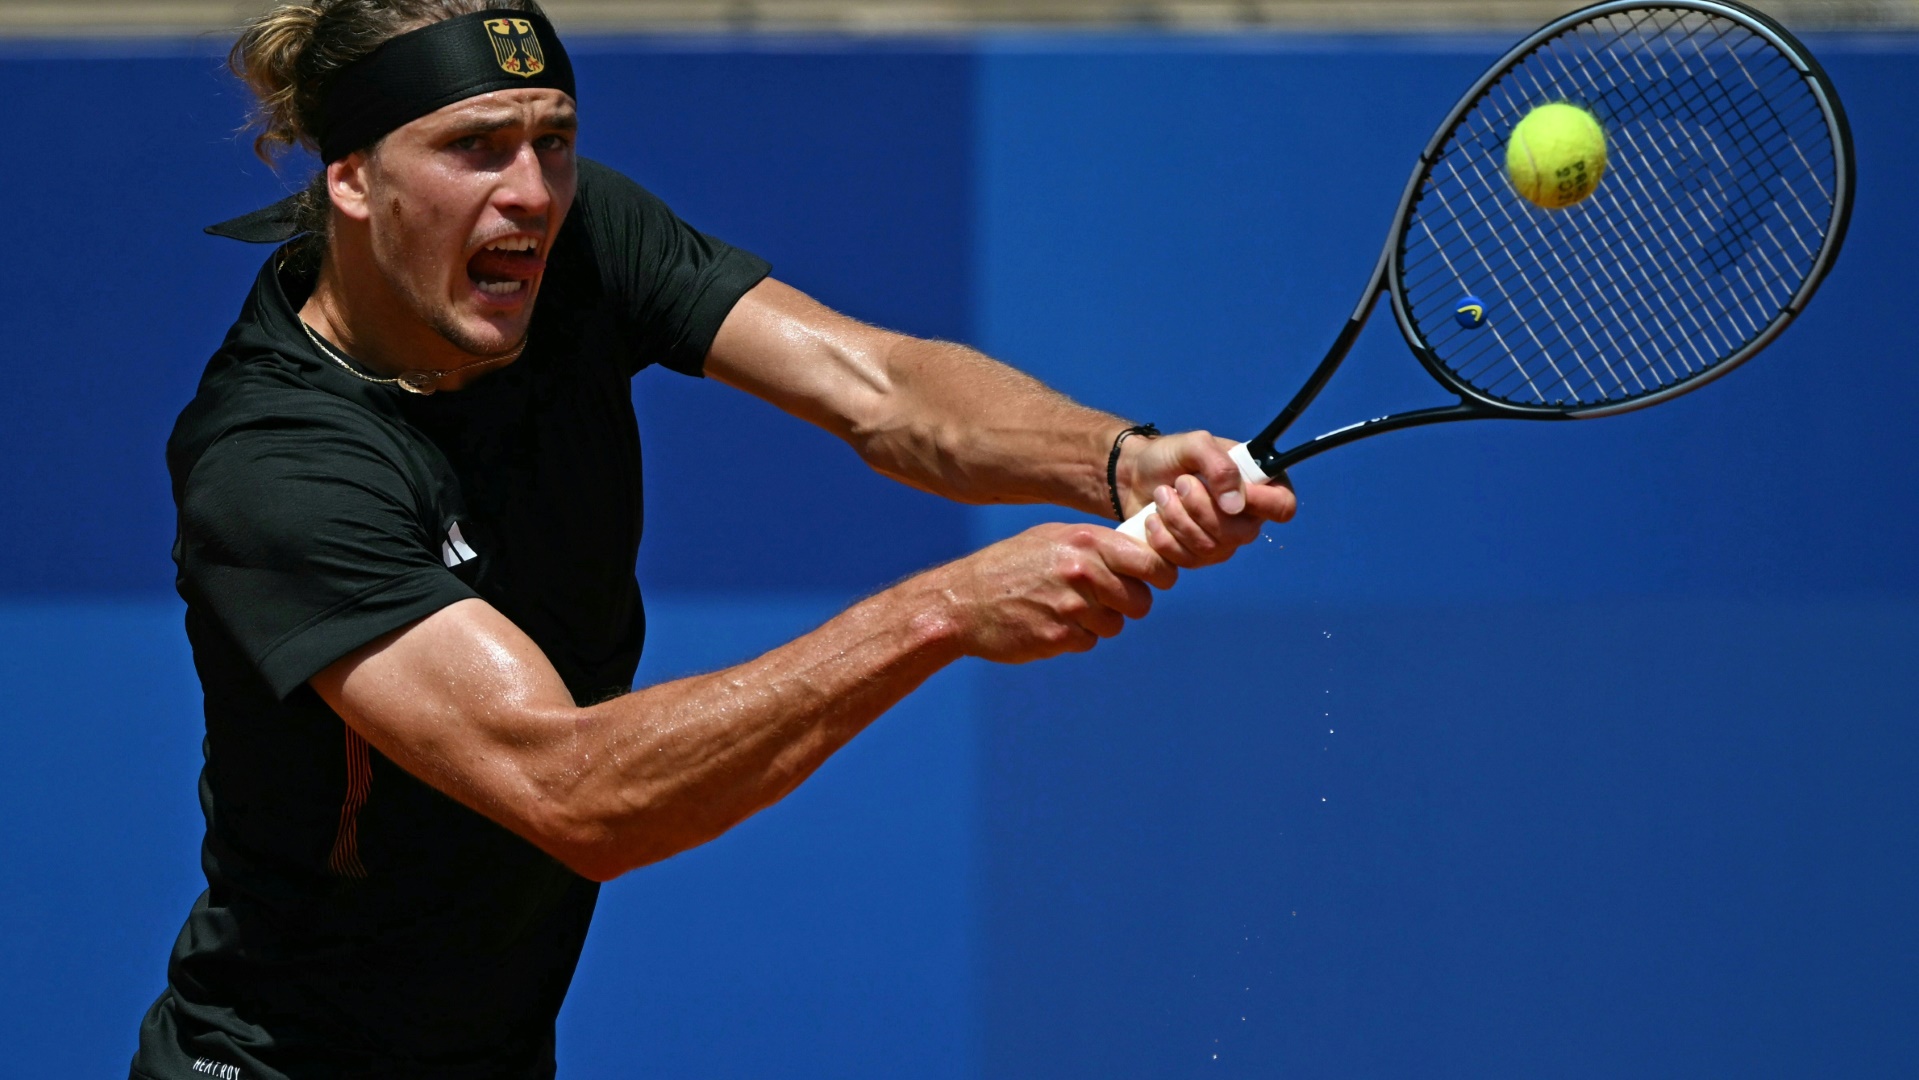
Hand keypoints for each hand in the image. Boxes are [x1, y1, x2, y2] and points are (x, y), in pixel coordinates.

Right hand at [931, 523, 1177, 663]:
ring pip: (1116, 624)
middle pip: (1141, 600)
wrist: (962, 602)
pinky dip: (1076, 637)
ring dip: (1100, 622)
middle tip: (1105, 600)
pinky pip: (1090, 641)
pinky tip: (1050, 622)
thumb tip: (1141, 552)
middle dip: (1128, 604)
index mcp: (1085, 541)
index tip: (1157, 580)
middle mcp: (1082, 571)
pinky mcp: (1059, 637)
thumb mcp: (1051, 538)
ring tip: (1066, 609)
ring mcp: (1071, 606)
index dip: (1160, 574)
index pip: (1151, 562)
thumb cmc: (1010, 566)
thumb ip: (1096, 545)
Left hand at [1120, 430, 1297, 567]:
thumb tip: (1236, 505)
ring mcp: (1223, 542)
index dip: (1260, 503)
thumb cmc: (1171, 456)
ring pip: (1210, 547)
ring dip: (1177, 518)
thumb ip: (1220, 465)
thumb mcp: (1195, 444)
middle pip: (1241, 533)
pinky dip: (1164, 537)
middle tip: (1180, 483)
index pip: (1283, 506)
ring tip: (1162, 494)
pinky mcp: (1196, 558)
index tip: (1225, 490)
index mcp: (1259, 486)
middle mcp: (1247, 518)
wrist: (1134, 475)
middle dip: (1201, 508)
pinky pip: (1187, 560)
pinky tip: (1154, 518)